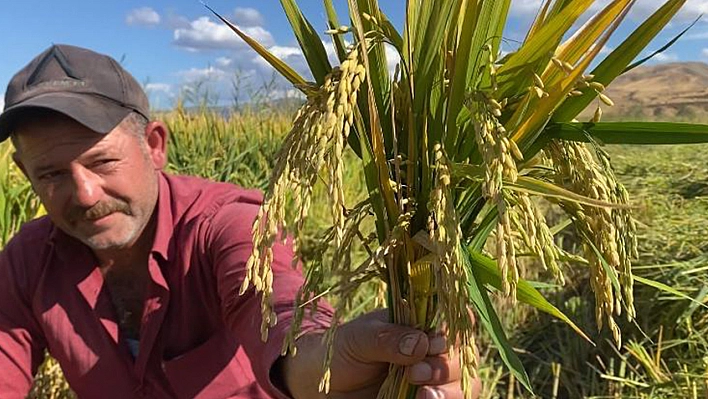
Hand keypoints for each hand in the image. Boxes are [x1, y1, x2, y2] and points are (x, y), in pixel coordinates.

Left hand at [278, 310, 480, 398]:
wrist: (322, 382)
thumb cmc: (342, 350)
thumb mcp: (359, 338)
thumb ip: (387, 338)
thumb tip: (420, 343)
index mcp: (420, 326)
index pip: (453, 323)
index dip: (451, 334)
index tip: (434, 343)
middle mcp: (433, 352)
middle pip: (464, 358)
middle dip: (445, 367)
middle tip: (414, 374)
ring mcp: (433, 381)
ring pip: (465, 387)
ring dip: (451, 392)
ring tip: (423, 396)